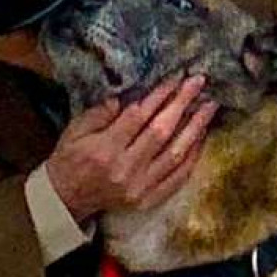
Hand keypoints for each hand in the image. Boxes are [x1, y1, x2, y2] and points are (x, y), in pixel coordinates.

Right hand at [44, 77, 217, 223]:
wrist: (66, 200)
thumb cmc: (70, 158)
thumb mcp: (75, 129)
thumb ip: (101, 111)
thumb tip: (130, 94)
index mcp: (105, 149)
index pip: (138, 116)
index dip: (159, 94)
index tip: (176, 77)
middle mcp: (125, 168)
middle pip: (161, 132)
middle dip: (182, 104)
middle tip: (199, 83)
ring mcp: (139, 187)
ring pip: (175, 154)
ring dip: (195, 128)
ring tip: (209, 107)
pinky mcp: (148, 200)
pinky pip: (177, 177)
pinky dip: (193, 157)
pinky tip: (202, 138)